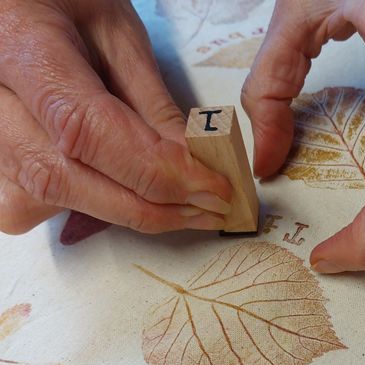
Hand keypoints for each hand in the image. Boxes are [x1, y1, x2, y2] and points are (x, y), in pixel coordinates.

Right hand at [0, 0, 231, 235]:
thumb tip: (193, 163)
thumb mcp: (116, 31)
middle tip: (208, 209)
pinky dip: (85, 204)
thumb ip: (151, 101)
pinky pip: (29, 205)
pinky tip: (123, 191)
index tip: (214, 190)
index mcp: (21, 47)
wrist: (14, 5)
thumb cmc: (63, 1)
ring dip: (124, 211)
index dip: (157, 170)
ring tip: (180, 206)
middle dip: (151, 207)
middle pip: (67, 179)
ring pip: (49, 200)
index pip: (89, 130)